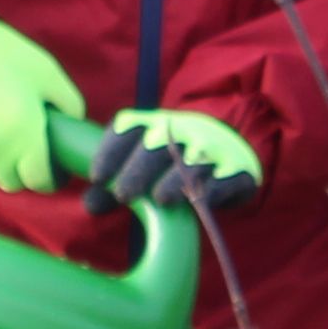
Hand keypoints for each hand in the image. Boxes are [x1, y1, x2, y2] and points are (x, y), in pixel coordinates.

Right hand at [0, 20, 86, 189]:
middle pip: (12, 181)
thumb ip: (69, 104)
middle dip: (21, 168)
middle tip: (22, 143)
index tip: (50, 167)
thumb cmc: (2, 52)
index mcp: (23, 133)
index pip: (39, 180)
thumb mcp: (47, 71)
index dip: (49, 177)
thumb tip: (73, 130)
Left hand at [90, 108, 261, 212]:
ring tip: (160, 199)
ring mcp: (212, 148)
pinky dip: (212, 191)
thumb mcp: (145, 166)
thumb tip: (90, 204)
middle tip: (123, 195)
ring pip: (192, 162)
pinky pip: (225, 179)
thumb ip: (117, 183)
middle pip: (156, 146)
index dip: (110, 151)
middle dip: (138, 169)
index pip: (127, 129)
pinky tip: (200, 203)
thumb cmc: (175, 163)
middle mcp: (182, 130)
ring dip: (175, 180)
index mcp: (154, 124)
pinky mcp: (237, 169)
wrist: (232, 152)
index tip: (97, 177)